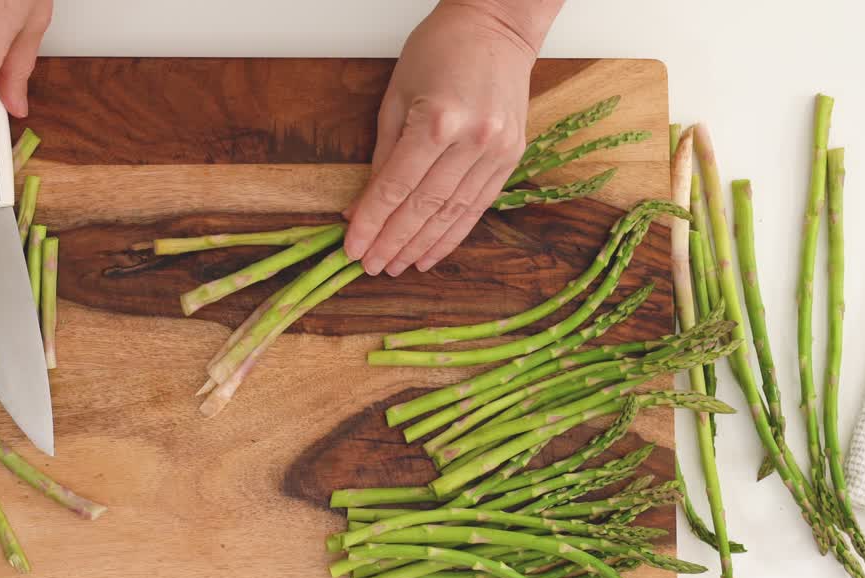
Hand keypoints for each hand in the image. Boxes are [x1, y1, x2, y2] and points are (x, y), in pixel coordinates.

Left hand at [344, 1, 560, 275]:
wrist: (498, 24)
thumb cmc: (441, 49)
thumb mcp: (396, 95)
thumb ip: (380, 156)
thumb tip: (360, 206)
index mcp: (437, 120)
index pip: (396, 187)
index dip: (371, 223)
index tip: (352, 248)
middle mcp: (472, 139)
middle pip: (424, 207)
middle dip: (393, 242)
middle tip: (371, 267)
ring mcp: (497, 150)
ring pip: (453, 213)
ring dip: (421, 246)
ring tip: (397, 266)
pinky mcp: (512, 157)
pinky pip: (478, 206)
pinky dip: (453, 233)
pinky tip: (432, 253)